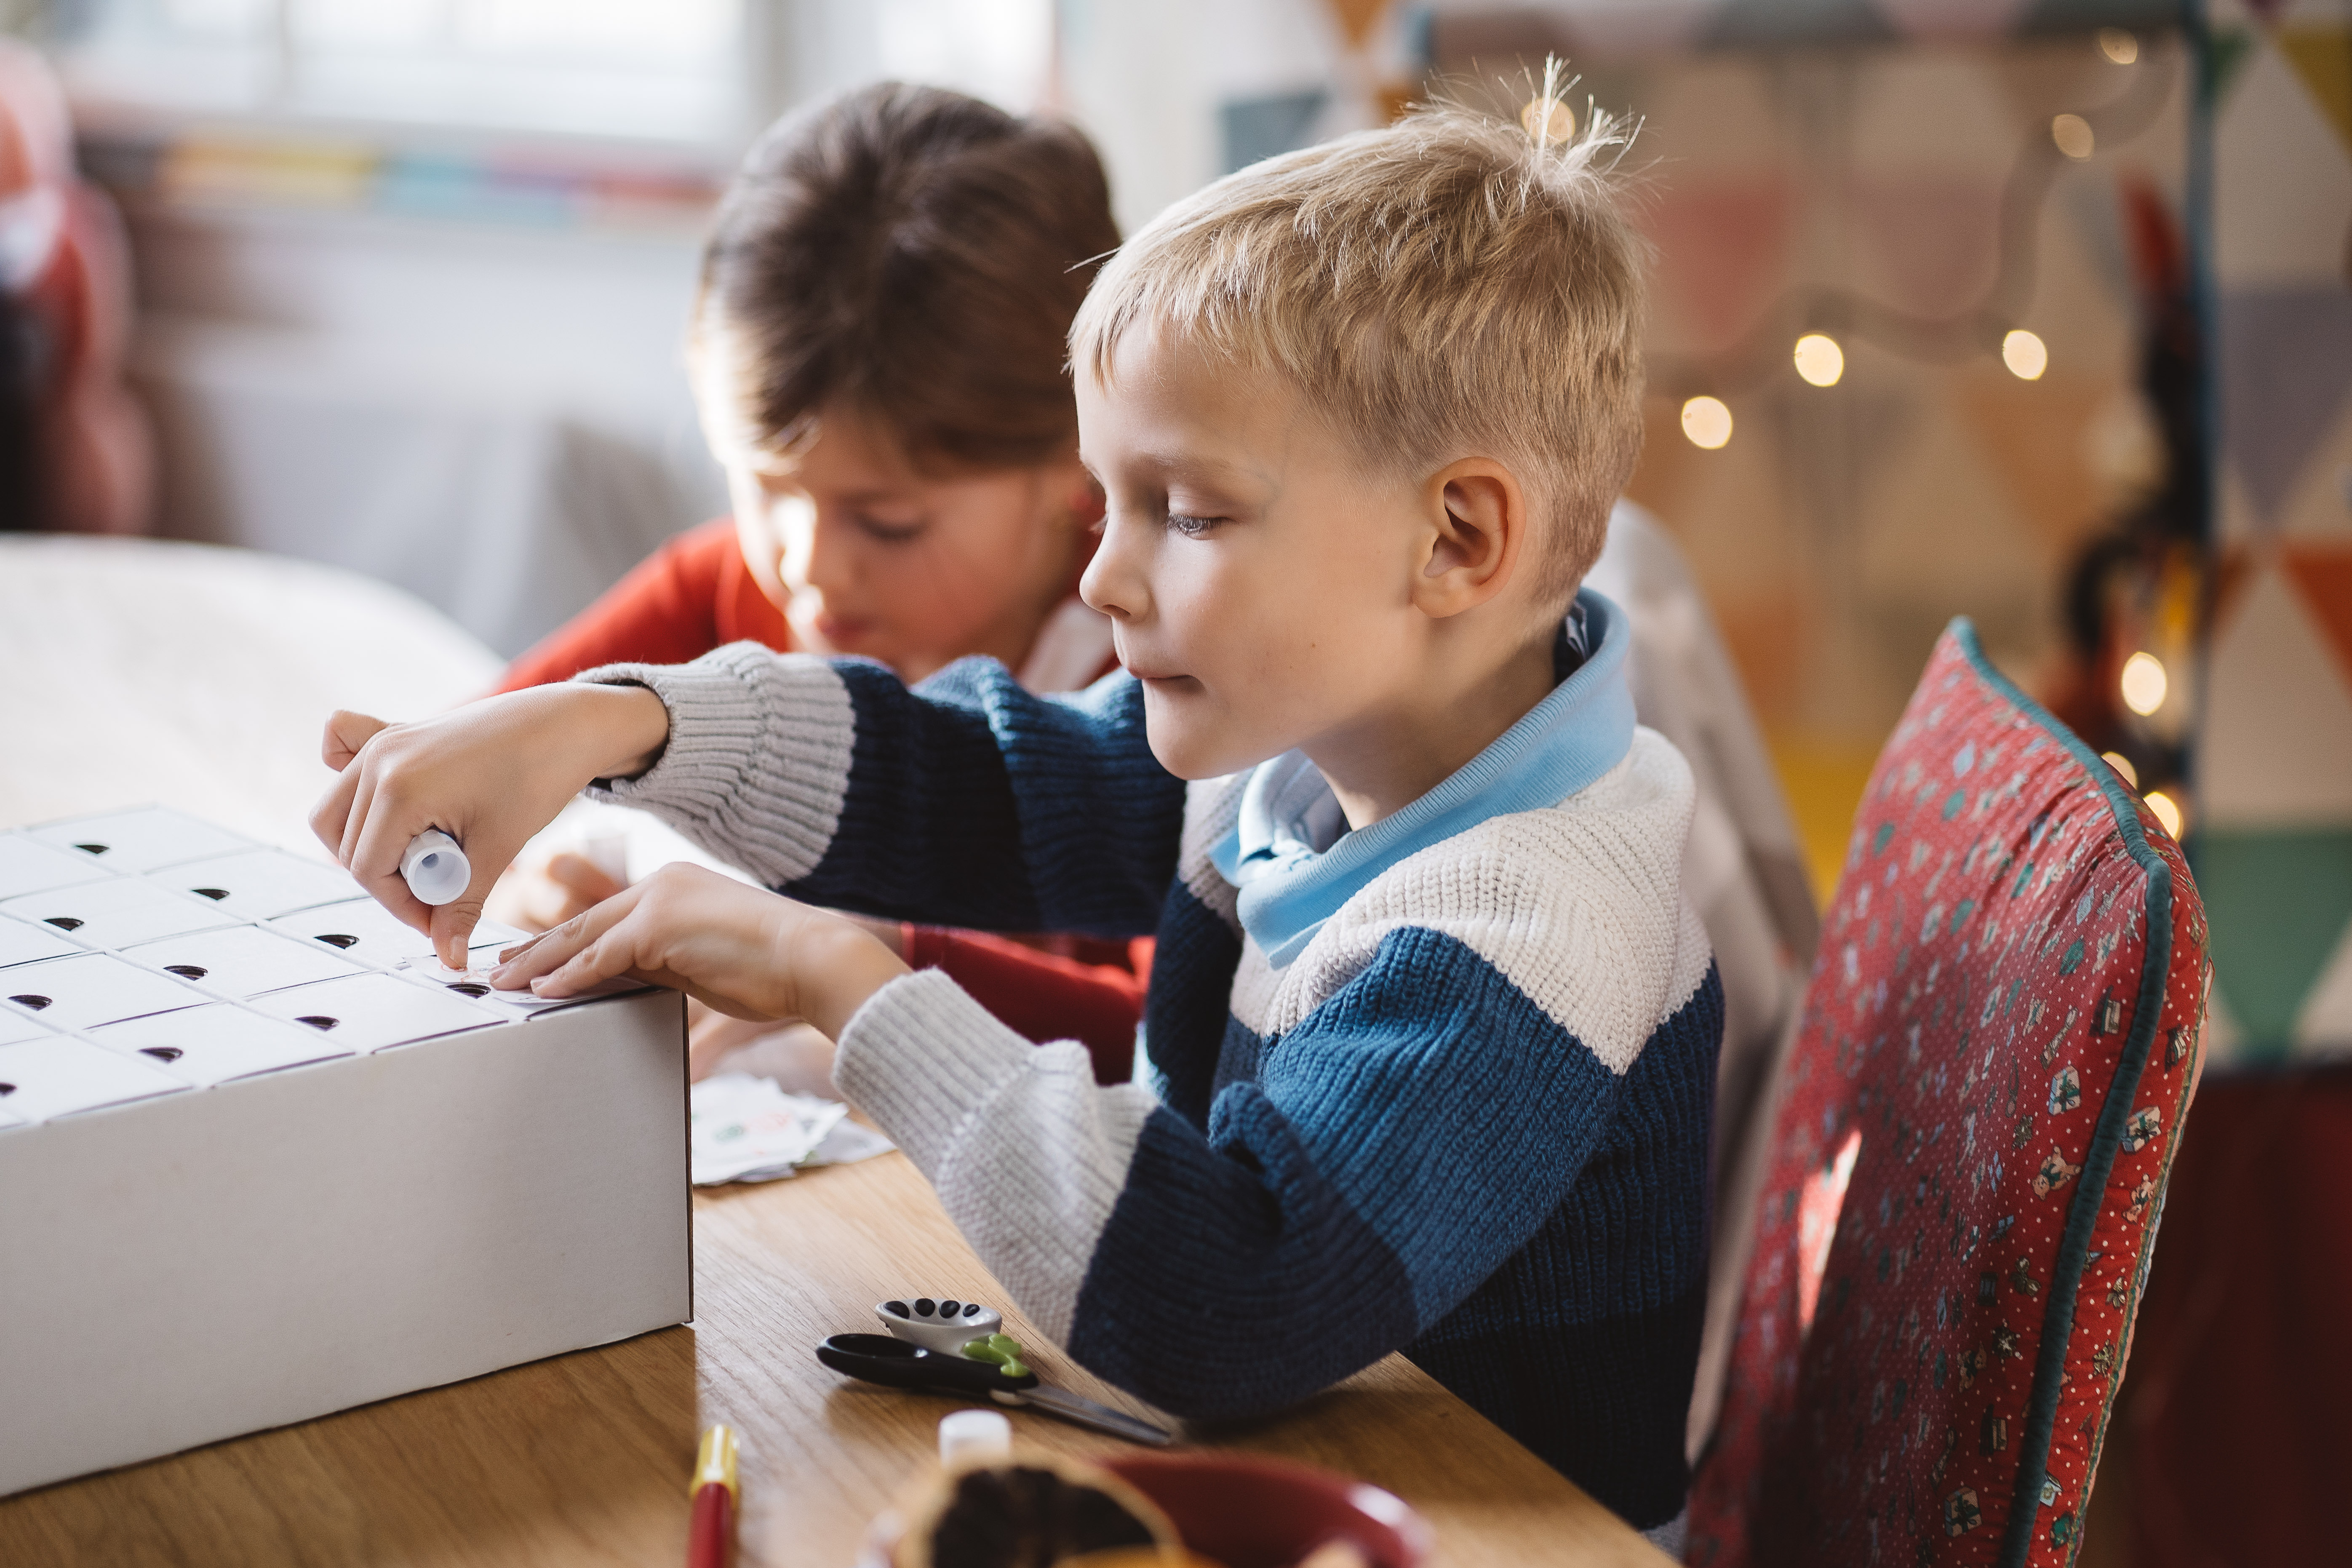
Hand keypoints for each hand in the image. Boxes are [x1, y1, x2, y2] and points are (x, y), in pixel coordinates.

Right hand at [309, 683, 669, 968]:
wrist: (566, 724)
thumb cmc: (538, 775)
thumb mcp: (498, 848)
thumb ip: (462, 905)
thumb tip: (448, 958)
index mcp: (398, 788)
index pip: (368, 869)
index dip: (402, 906)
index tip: (439, 920)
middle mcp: (378, 761)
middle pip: (349, 846)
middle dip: (389, 881)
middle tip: (440, 891)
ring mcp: (381, 744)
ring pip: (337, 813)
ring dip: (371, 845)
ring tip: (428, 855)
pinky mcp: (392, 734)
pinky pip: (341, 753)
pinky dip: (354, 788)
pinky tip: (384, 806)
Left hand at [490, 863, 908, 1040]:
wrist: (813, 959)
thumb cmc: (773, 969)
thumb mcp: (705, 962)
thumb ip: (660, 963)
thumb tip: (620, 981)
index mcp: (675, 886)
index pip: (606, 916)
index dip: (566, 939)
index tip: (536, 956)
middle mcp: (662, 884)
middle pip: (584, 921)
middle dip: (538, 948)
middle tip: (502, 967)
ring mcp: (659, 901)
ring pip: (583, 936)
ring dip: (539, 962)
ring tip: (505, 982)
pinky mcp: (659, 927)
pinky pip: (600, 957)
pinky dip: (568, 975)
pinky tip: (543, 991)